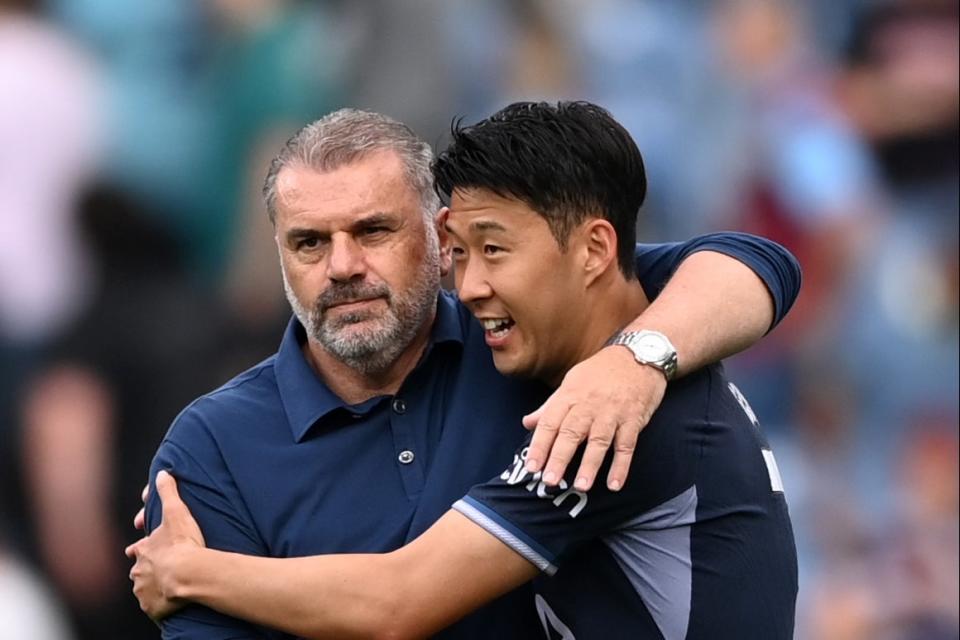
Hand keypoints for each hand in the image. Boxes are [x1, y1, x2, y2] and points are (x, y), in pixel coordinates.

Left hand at [125, 470, 205, 619]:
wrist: (187, 575)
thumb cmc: (182, 543)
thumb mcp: (176, 511)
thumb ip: (168, 491)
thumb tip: (162, 472)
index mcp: (143, 550)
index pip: (136, 549)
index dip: (139, 549)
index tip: (140, 550)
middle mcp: (139, 571)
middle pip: (139, 571)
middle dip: (146, 570)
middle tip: (160, 570)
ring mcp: (144, 590)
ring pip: (144, 589)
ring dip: (152, 587)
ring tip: (167, 587)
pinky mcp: (152, 607)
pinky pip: (153, 607)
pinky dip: (158, 605)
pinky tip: (168, 603)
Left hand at [522, 346, 666, 491]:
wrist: (638, 355)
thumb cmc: (601, 372)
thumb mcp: (571, 382)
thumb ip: (550, 406)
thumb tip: (527, 423)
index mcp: (570, 395)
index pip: (550, 422)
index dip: (540, 445)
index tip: (531, 466)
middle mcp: (589, 405)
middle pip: (571, 433)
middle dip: (559, 458)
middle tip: (550, 481)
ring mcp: (612, 412)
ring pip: (599, 441)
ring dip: (590, 465)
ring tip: (581, 486)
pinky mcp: (634, 419)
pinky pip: (626, 445)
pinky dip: (621, 465)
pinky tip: (614, 484)